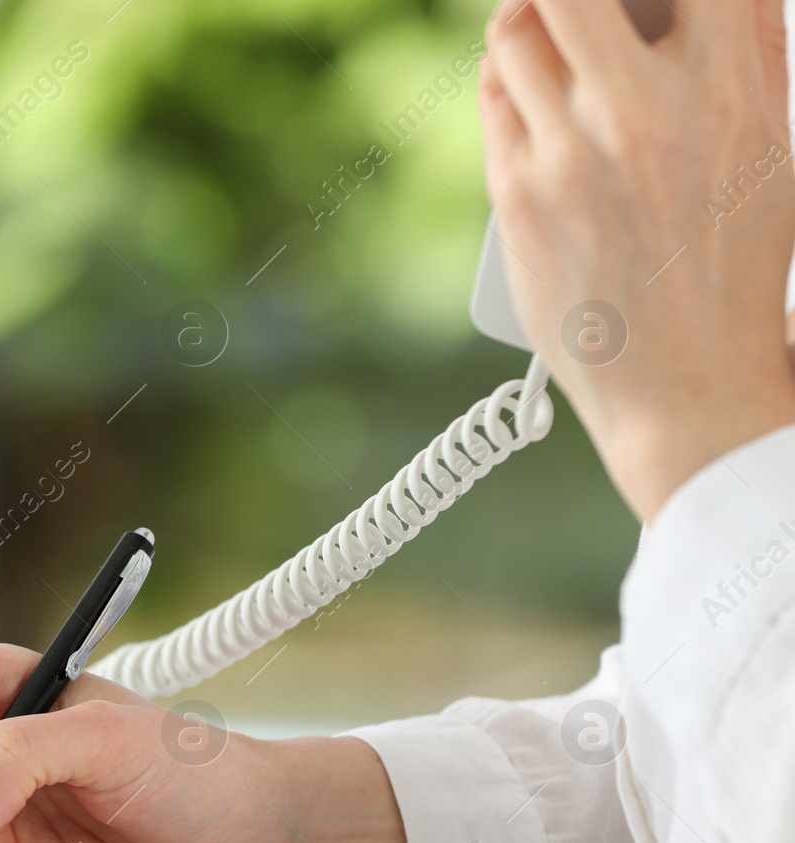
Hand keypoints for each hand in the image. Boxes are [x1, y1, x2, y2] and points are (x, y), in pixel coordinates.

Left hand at [481, 0, 794, 520]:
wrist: (685, 385)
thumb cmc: (733, 268)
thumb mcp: (770, 150)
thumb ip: (748, 55)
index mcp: (728, 90)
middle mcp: (644, 113)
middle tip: (576, 7)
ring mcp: (570, 154)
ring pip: (515, 32)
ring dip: (527, 21)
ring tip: (547, 36)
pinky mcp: (515, 193)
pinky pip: (494, 98)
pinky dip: (507, 80)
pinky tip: (524, 90)